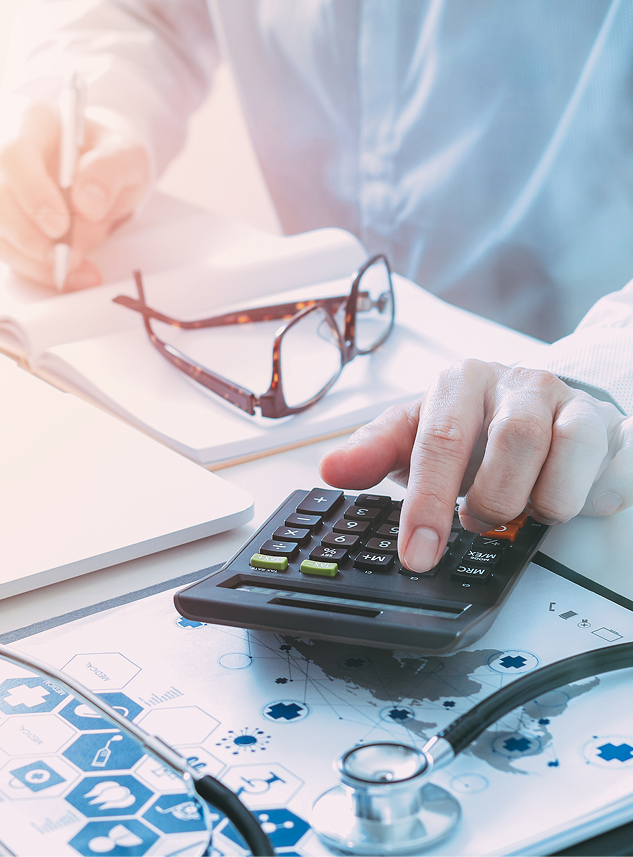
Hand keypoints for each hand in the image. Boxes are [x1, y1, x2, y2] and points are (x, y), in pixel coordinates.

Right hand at [0, 101, 150, 290]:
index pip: (13, 153)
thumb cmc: (107, 157)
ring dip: (35, 258)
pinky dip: (37, 269)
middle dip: (31, 235)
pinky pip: (5, 249)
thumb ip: (111, 169)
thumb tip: (87, 201)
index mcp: (27, 119)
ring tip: (79, 268)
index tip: (59, 225)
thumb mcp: (127, 154)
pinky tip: (70, 274)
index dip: (32, 192)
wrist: (99, 172)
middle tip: (70, 256)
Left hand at [318, 360, 632, 572]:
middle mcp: (516, 381)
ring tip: (519, 512)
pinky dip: (586, 496)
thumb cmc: (464, 424)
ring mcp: (567, 399)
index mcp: (460, 381)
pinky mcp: (605, 423)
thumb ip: (373, 451)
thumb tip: (332, 469)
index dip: (428, 504)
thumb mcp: (412, 434)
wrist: (529, 402)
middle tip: (477, 522)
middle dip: (493, 500)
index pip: (441, 442)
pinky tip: (563, 503)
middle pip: (513, 443)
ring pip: (566, 451)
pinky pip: (609, 462)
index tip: (418, 555)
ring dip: (539, 501)